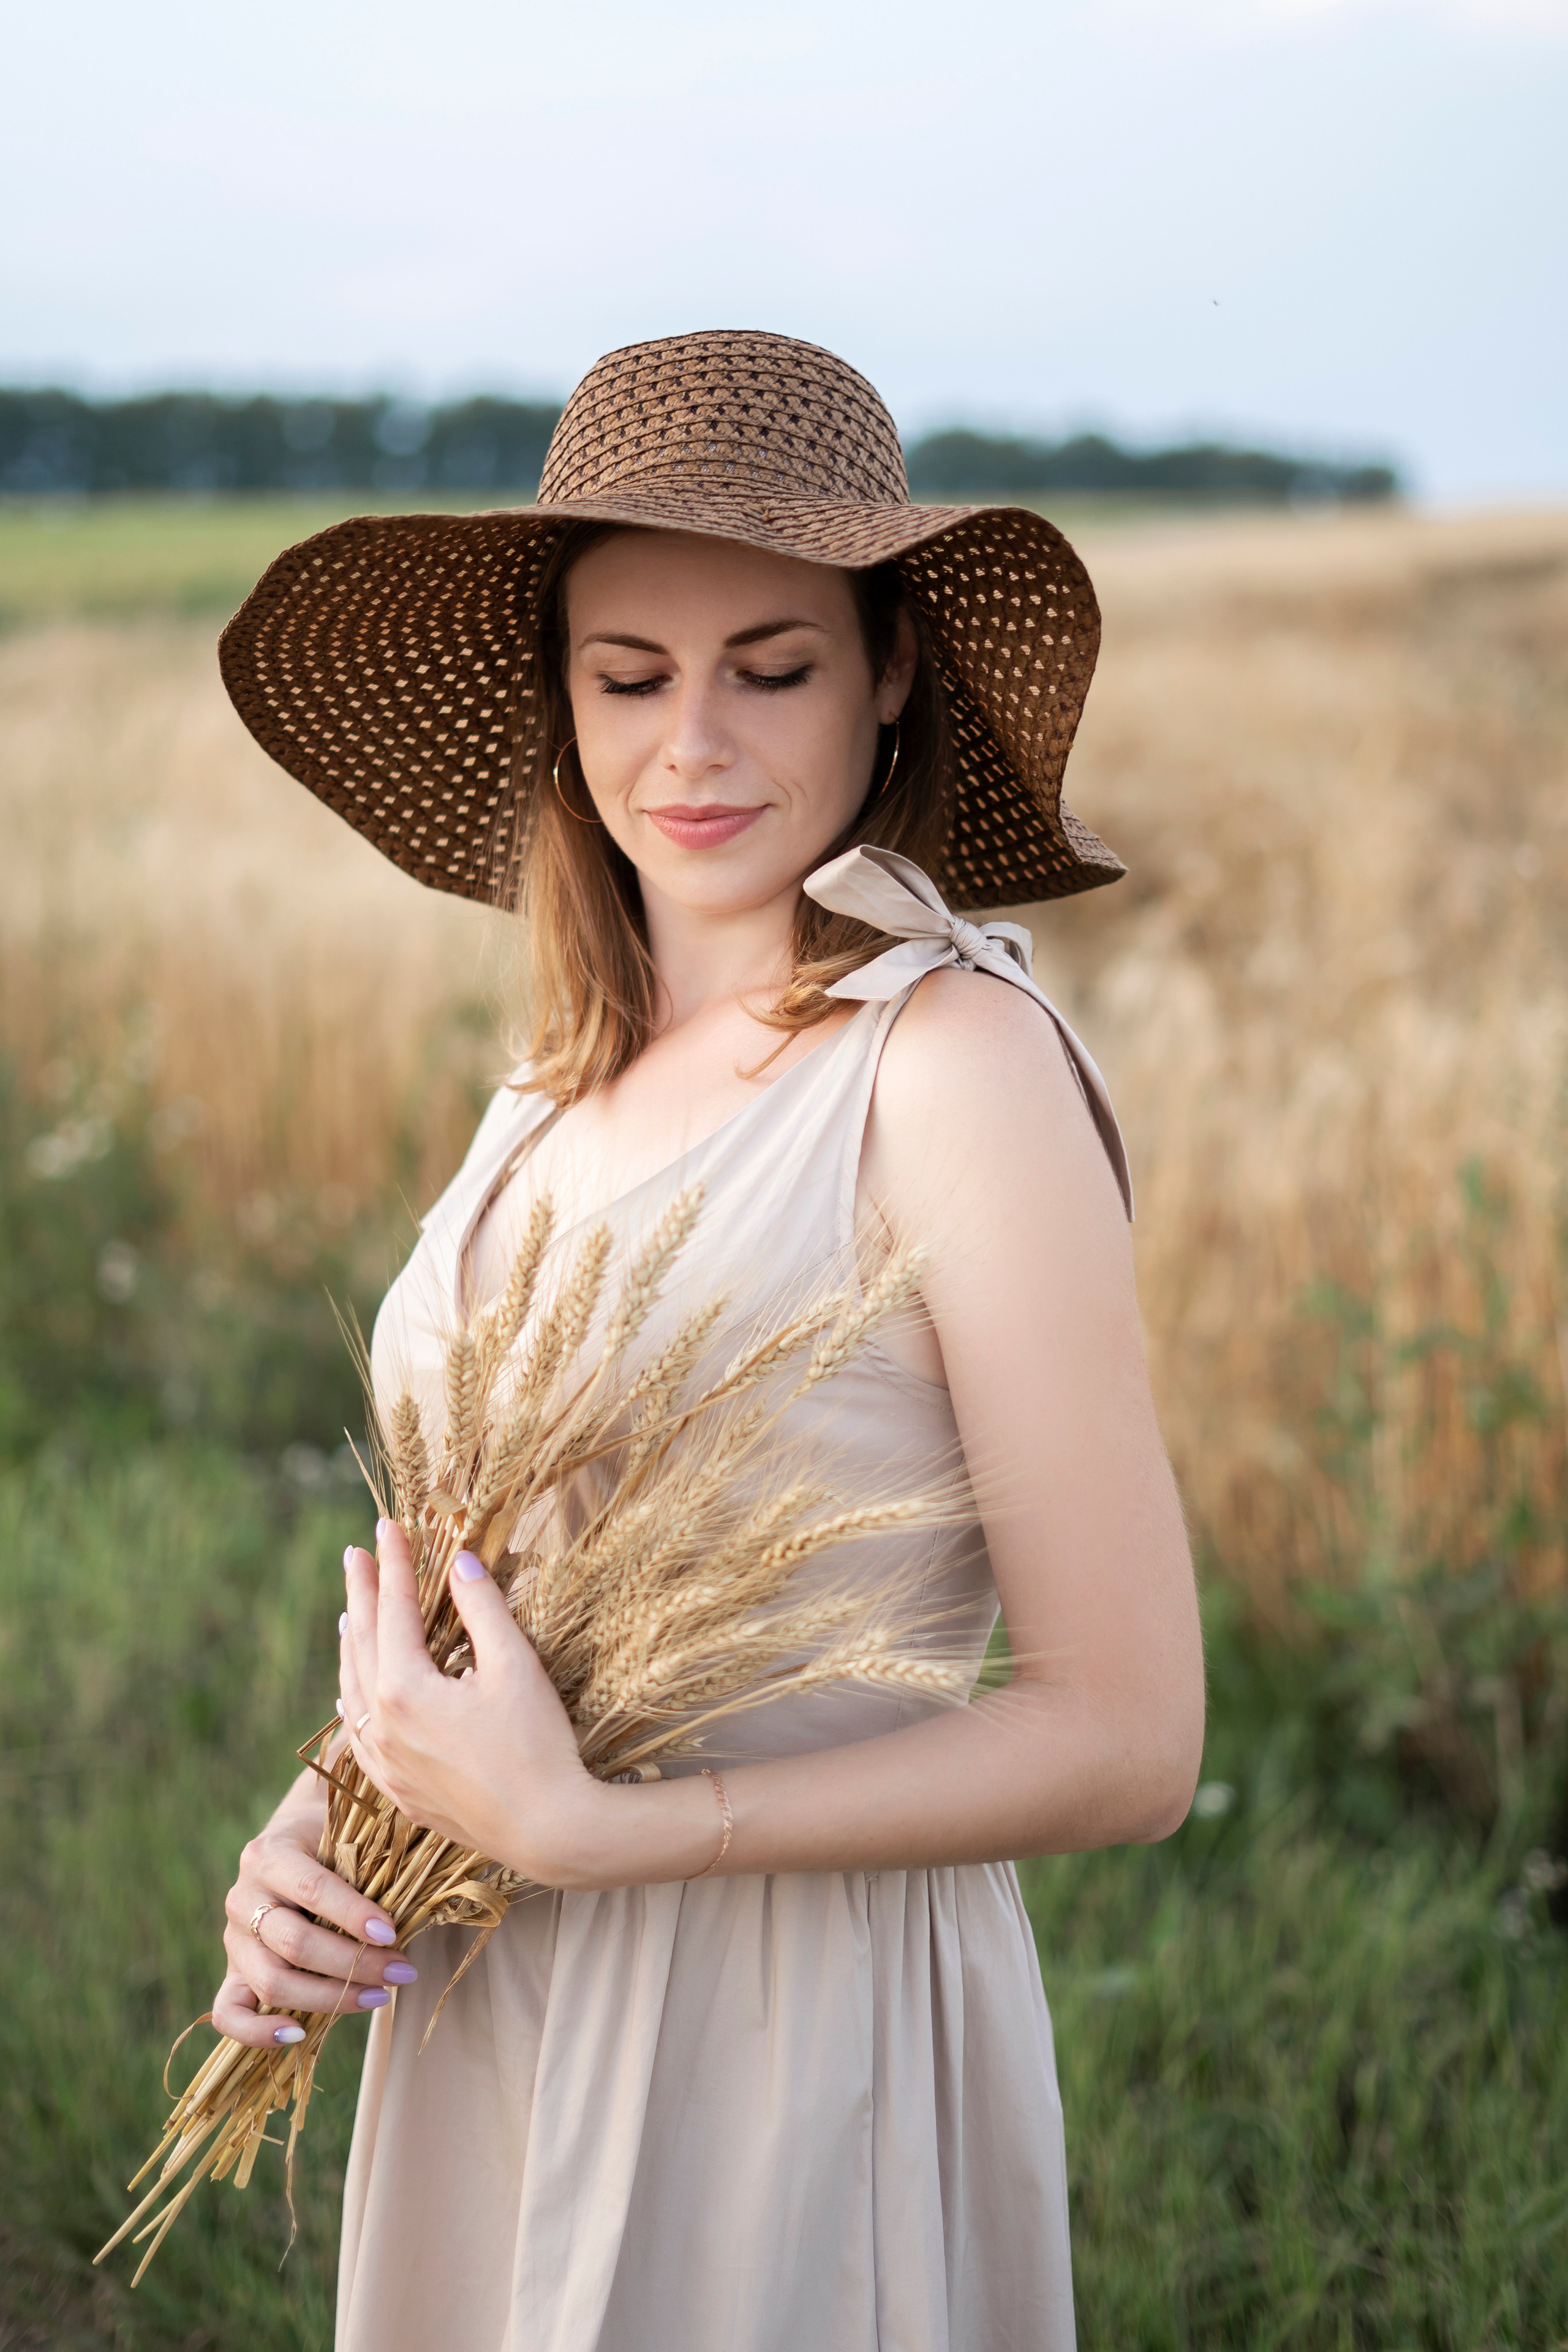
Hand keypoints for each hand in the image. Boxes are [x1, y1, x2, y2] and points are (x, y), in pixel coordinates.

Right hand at [213, 1812, 417, 2049]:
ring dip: (330, 1998)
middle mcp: (242, 1897)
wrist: (291, 1840)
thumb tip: (407, 1909)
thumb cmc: (329, 1841)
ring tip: (380, 1996)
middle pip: (295, 1944)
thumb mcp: (343, 1837)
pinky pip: (228, 2013)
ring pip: (271, 1982)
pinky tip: (299, 2034)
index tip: (392, 1933)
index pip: (312, 1889)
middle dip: (354, 1964)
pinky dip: (258, 2032)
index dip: (353, 1915)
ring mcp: (233, 1939)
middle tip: (402, 1970)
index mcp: (269, 1855)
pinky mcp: (232, 1972)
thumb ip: (363, 1866)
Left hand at [338, 1520, 607, 1885]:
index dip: (395, 1564)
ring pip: (352, 1691)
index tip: (389, 1526)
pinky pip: (358, 1735)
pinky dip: (353, 1699)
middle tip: (357, 1554)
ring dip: (351, 1645)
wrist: (548, 1831)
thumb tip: (460, 1562)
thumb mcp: (514, 1666)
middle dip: (362, 1594)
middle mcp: (382, 1727)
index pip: (394, 1610)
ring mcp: (385, 1764)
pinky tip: (354, 1693)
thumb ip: (482, 1608)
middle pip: (362, 1645)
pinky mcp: (398, 1791)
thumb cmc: (538, 1745)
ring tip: (349, 1612)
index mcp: (405, 1690)